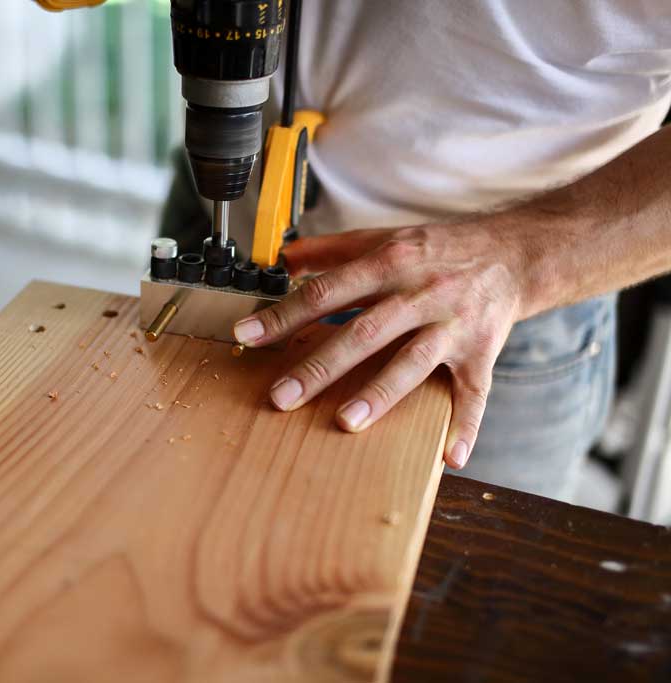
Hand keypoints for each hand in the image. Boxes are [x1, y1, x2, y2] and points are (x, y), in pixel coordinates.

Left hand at [233, 220, 529, 469]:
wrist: (515, 252)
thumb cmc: (439, 249)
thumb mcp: (384, 237)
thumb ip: (331, 249)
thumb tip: (282, 258)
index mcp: (390, 263)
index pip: (327, 291)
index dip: (284, 314)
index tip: (246, 335)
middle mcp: (420, 293)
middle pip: (364, 332)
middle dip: (320, 366)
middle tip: (281, 396)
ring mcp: (452, 325)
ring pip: (412, 362)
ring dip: (380, 393)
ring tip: (346, 422)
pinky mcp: (482, 353)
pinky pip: (474, 394)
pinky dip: (465, 426)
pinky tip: (449, 458)